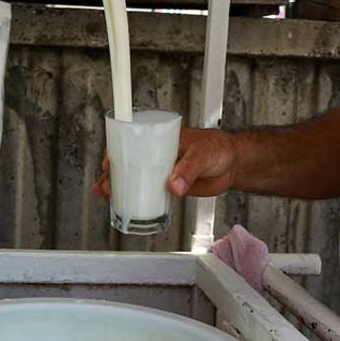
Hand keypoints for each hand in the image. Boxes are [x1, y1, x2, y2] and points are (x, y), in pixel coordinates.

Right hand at [93, 127, 240, 198]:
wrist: (233, 165)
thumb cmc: (219, 149)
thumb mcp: (203, 154)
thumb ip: (189, 169)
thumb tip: (173, 185)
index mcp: (162, 137)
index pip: (133, 139)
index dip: (117, 150)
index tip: (108, 162)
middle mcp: (158, 152)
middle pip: (129, 160)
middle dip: (113, 172)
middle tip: (106, 184)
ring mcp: (162, 169)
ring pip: (135, 176)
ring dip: (120, 185)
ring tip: (107, 195)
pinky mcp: (168, 185)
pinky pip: (148, 190)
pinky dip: (135, 196)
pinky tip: (125, 202)